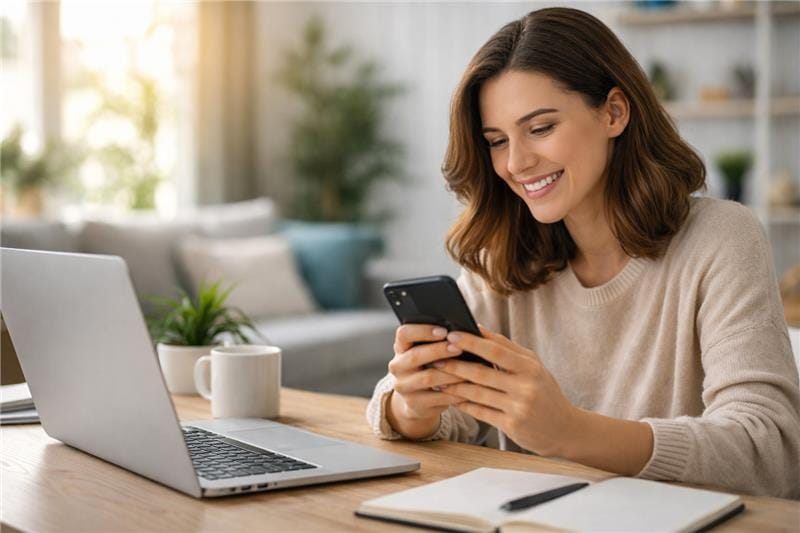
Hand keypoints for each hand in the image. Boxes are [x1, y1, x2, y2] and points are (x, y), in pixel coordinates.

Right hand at [385, 324, 465, 438]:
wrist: (417, 400)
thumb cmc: (429, 367)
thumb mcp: (426, 352)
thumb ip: (438, 341)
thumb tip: (464, 332)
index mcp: (400, 347)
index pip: (404, 333)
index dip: (423, 331)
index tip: (444, 331)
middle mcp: (397, 366)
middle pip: (415, 356)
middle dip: (439, 350)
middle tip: (459, 348)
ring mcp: (404, 387)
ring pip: (428, 378)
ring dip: (451, 372)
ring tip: (470, 367)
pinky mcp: (414, 404)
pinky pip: (438, 397)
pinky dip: (456, 391)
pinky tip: (470, 386)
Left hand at [435, 325, 578, 455]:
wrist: (564, 429)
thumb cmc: (544, 392)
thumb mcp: (533, 367)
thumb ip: (507, 349)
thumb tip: (478, 329)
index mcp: (530, 367)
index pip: (495, 350)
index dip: (471, 342)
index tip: (451, 334)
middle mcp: (525, 386)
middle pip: (482, 372)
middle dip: (455, 364)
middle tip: (434, 357)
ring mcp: (518, 407)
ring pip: (477, 393)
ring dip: (454, 385)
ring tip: (437, 377)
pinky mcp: (511, 425)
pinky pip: (480, 412)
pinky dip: (464, 403)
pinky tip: (451, 397)